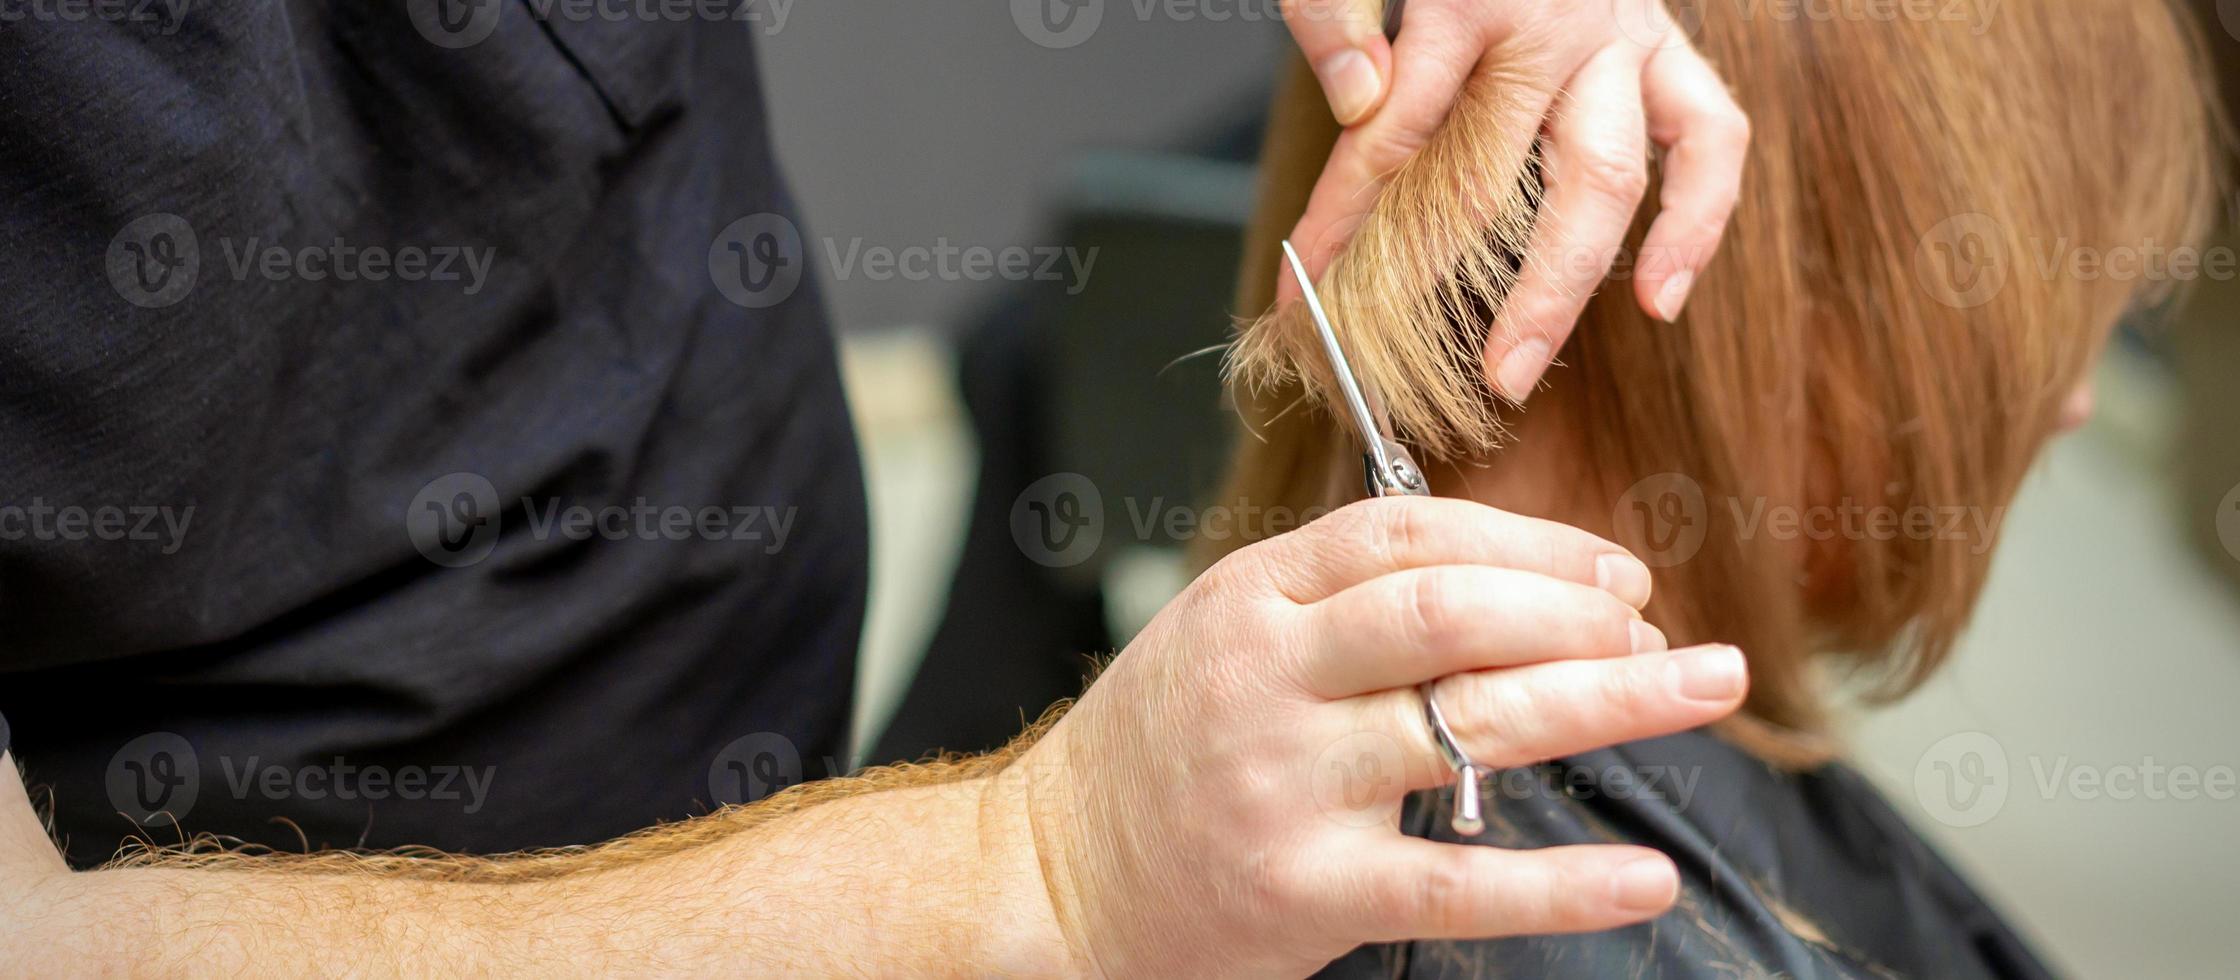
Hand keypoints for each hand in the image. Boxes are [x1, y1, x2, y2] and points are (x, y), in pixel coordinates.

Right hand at [1009, 496, 1748, 975]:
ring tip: (1704, 683)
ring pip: (1473, 722)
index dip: (1531, 543)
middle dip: (1580, 610)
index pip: (1409, 534)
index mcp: (1251, 598)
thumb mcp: (1224, 633)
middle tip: (1660, 631)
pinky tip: (1645, 878)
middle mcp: (1269, 679)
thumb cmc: (1159, 750)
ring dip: (1610, 699)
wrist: (1050, 879)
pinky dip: (1563, 884)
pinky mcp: (1307, 892)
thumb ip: (1340, 600)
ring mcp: (1287, 784)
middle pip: (1452, 611)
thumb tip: (1512, 578)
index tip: (1616, 569)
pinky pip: (1458, 883)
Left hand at [1279, 0, 1749, 401]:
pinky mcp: (1666, 49)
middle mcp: (1558, 23)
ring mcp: (1621, 38)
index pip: (1392, 133)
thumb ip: (1335, 13)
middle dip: (1435, 283)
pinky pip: (1710, 138)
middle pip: (1499, 179)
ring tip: (1516, 365)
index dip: (1341, 224)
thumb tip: (1358, 100)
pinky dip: (1696, 221)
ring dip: (1559, 287)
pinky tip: (1662, 296)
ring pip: (1606, 181)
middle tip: (1384, 360)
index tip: (1301, 292)